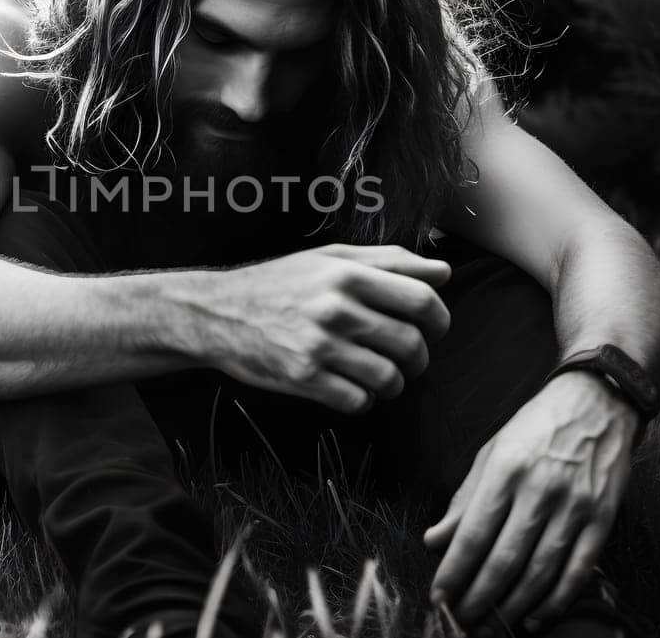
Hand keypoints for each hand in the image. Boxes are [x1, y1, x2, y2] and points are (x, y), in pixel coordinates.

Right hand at [168, 243, 451, 413]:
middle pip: (411, 343)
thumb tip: (443, 272)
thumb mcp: (329, 258)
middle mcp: (336, 309)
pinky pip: (357, 401)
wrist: (216, 312)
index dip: (439, 319)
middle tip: (409, 359)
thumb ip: (387, 261)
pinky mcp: (302, 378)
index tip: (433, 328)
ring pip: (388, 378)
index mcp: (347, 274)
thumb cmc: (278, 282)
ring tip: (380, 377)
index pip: (421, 299)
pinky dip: (363, 400)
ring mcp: (319, 346)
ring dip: (393, 384)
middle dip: (420, 358)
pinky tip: (350, 388)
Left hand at [422, 371, 638, 632]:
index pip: (474, 533)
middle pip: (505, 559)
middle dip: (480, 597)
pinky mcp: (603, 518)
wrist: (598, 401)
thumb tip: (435, 540)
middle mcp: (541, 489)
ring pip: (540, 571)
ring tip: (493, 624)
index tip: (440, 596)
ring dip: (514, 606)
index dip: (455, 571)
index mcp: (506, 469)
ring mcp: (576, 506)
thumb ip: (464, 500)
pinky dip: (555, 600)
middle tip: (464, 620)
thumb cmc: (537, 428)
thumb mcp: (492, 452)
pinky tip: (536, 617)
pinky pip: (578, 570)